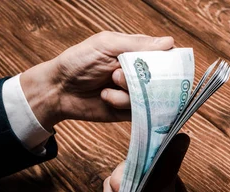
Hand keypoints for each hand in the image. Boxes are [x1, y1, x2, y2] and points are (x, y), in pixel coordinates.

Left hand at [20, 31, 173, 129]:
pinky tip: (106, 97)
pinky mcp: (131, 110)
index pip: (165, 55)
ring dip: (127, 92)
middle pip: (162, 79)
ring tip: (107, 87)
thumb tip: (170, 42)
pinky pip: (141, 111)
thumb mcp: (106, 45)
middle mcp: (140, 72)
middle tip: (116, 75)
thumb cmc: (79, 62)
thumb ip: (137, 44)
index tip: (161, 66)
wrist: (59, 91)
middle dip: (141, 78)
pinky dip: (122, 104)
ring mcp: (137, 92)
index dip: (167, 61)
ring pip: (151, 96)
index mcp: (136, 52)